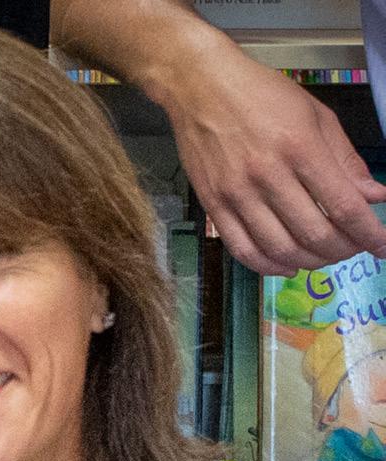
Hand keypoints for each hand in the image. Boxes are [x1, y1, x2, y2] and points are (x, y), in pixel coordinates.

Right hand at [162, 45, 385, 275]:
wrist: (200, 87)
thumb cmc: (258, 94)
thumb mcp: (314, 115)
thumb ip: (345, 159)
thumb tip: (373, 194)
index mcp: (300, 146)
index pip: (343, 205)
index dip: (368, 233)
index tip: (381, 246)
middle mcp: (268, 174)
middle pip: (314, 234)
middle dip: (342, 250)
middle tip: (352, 248)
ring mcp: (237, 194)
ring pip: (280, 249)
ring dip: (309, 261)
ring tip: (322, 256)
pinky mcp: (214, 206)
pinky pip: (244, 250)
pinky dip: (270, 266)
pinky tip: (287, 264)